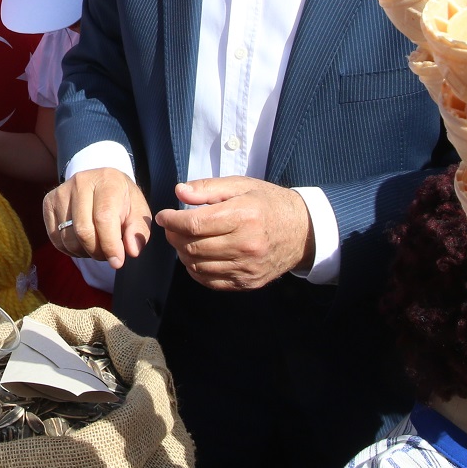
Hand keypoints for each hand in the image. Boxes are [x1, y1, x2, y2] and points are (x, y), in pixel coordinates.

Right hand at [43, 169, 150, 267]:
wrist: (101, 183)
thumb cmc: (122, 201)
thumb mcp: (138, 212)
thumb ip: (138, 231)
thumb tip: (131, 250)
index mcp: (107, 181)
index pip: (104, 218)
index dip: (110, 244)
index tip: (118, 261)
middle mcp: (80, 182)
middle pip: (83, 230)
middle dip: (97, 251)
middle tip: (108, 254)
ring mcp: (61, 191)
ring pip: (68, 238)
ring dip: (84, 252)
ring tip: (96, 246)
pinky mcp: (48, 202)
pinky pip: (56, 238)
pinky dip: (70, 249)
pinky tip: (82, 243)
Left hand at [157, 177, 313, 290]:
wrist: (303, 231)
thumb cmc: (268, 203)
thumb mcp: (241, 185)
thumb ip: (208, 188)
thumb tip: (179, 192)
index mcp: (243, 216)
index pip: (195, 224)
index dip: (172, 221)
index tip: (163, 216)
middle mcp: (246, 245)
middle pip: (193, 247)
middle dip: (174, 237)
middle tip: (171, 228)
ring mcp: (248, 267)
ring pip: (198, 266)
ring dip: (183, 253)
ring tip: (183, 240)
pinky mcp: (249, 282)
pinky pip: (211, 281)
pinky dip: (196, 270)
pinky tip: (196, 257)